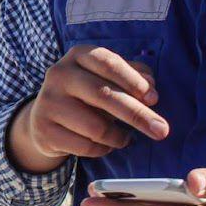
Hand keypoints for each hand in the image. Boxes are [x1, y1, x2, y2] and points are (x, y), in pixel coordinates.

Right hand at [8, 44, 167, 173]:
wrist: (44, 118)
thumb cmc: (86, 95)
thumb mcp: (107, 78)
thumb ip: (133, 77)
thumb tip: (151, 90)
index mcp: (78, 56)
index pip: (109, 63)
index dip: (133, 81)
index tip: (154, 99)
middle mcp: (59, 75)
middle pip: (104, 95)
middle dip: (138, 114)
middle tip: (162, 130)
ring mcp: (48, 102)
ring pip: (96, 127)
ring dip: (119, 137)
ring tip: (124, 138)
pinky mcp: (44, 130)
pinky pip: (85, 146)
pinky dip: (103, 149)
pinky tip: (105, 145)